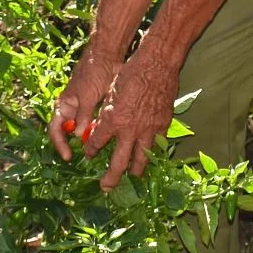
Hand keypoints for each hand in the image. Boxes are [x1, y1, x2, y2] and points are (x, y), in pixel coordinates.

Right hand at [50, 49, 120, 161]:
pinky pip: (93, 124)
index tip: (68, 156)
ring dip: (86, 140)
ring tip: (94, 152)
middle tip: (84, 157)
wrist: (108, 56)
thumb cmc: (93, 72)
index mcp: (63, 105)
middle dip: (73, 145)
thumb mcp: (87, 95)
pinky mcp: (96, 107)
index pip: (55, 129)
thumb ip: (83, 115)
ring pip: (81, 130)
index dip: (60, 144)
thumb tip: (77, 135)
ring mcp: (83, 109)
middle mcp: (71, 109)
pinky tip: (103, 139)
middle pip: (67, 133)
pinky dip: (96, 132)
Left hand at [83, 50, 179, 190]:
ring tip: (132, 179)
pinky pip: (157, 146)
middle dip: (110, 178)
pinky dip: (153, 154)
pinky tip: (151, 157)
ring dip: (135, 171)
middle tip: (105, 188)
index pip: (97, 143)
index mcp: (112, 120)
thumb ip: (107, 113)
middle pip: (118, 163)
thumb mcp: (111, 92)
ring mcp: (148, 130)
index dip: (91, 150)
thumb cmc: (130, 73)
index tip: (89, 154)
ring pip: (141, 160)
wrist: (157, 64)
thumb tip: (102, 125)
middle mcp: (129, 130)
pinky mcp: (162, 125)